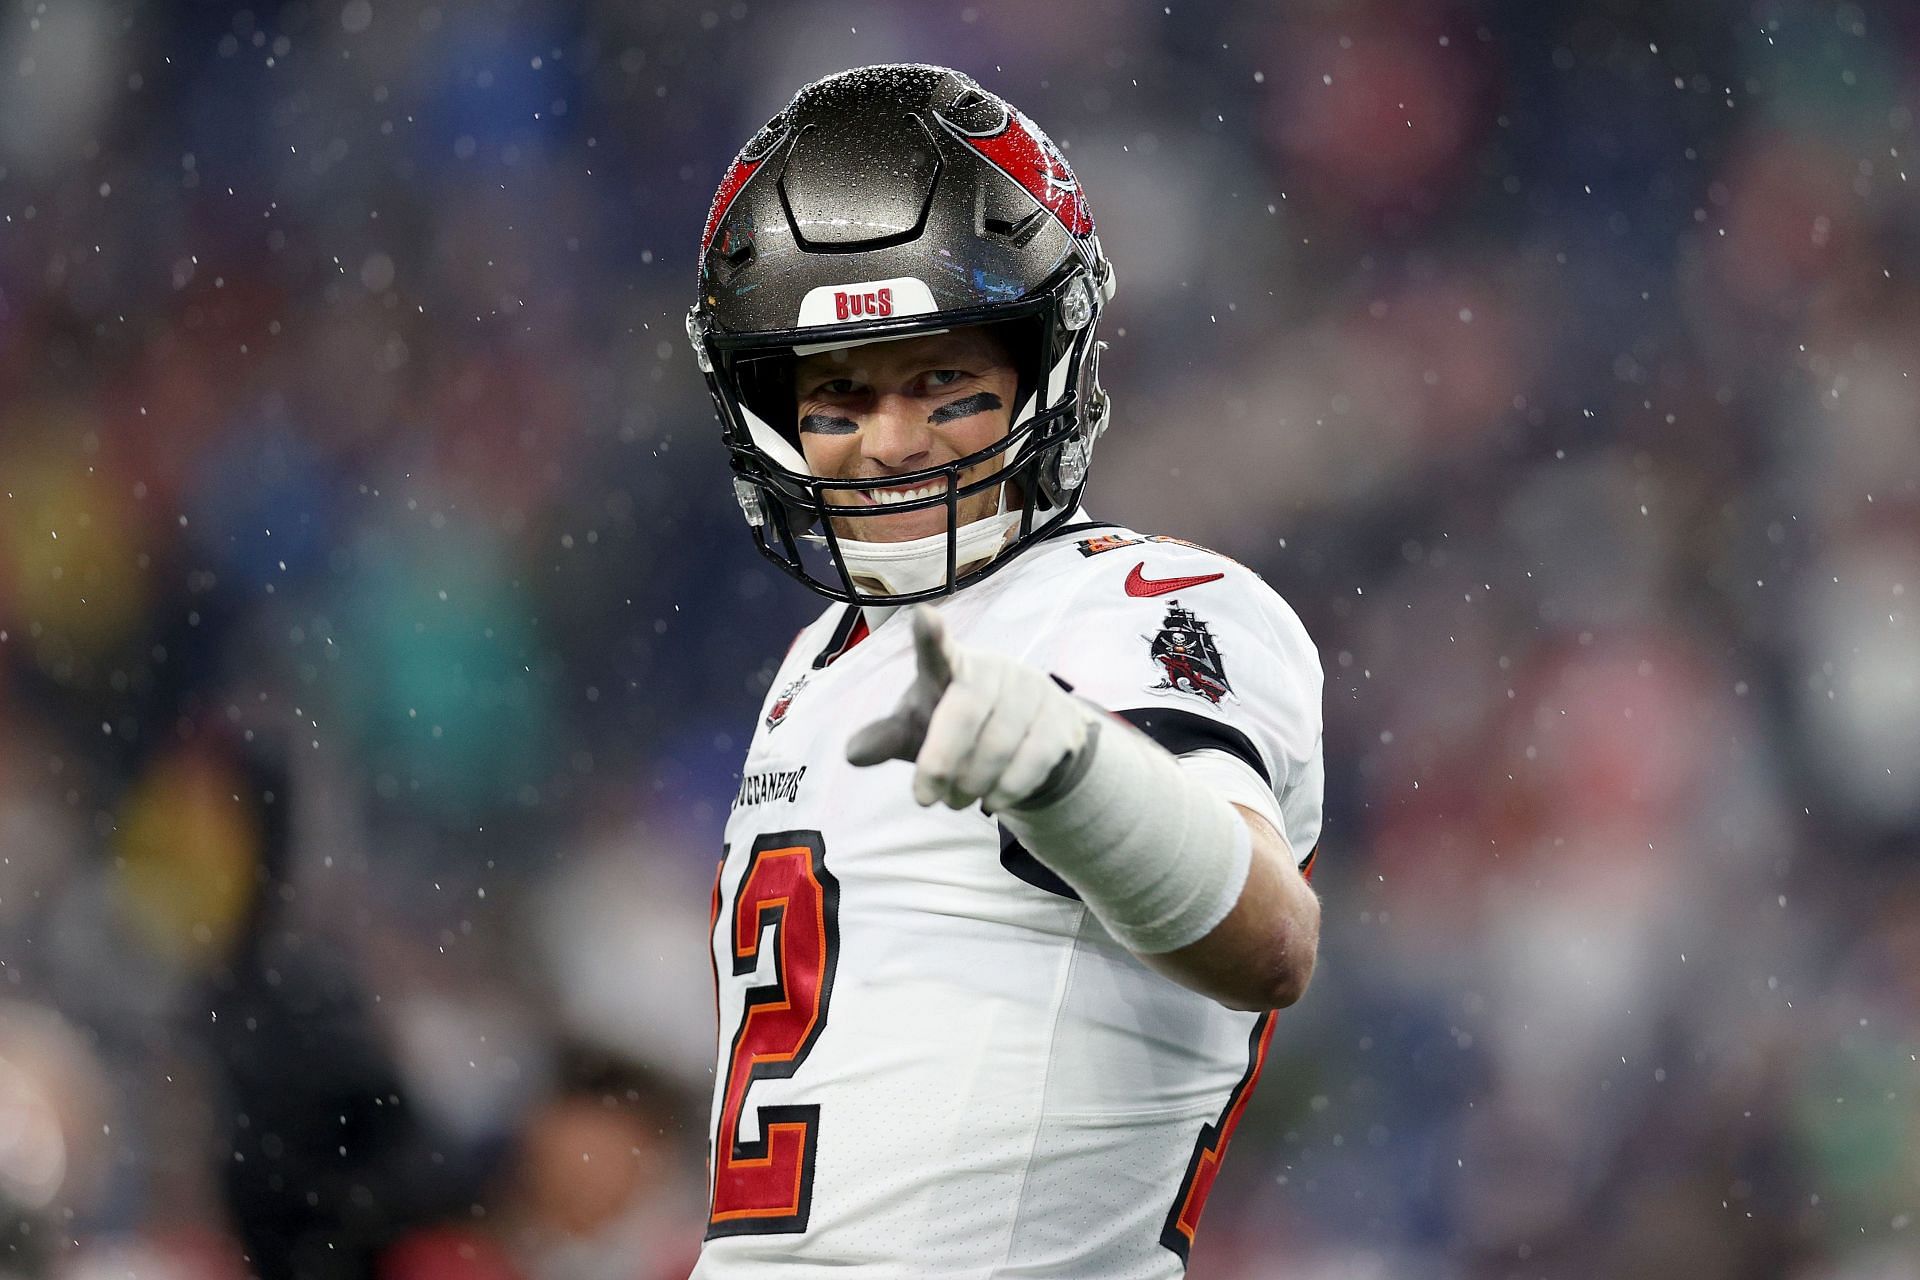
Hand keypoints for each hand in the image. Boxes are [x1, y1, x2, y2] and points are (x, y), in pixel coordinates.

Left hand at [846, 606, 1090, 811]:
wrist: (1026, 736)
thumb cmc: (955, 725)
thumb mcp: (917, 731)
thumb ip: (887, 738)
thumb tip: (851, 754)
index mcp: (949, 666)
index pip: (937, 649)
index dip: (931, 636)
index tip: (923, 617)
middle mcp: (993, 669)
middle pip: (964, 713)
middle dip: (940, 762)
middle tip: (925, 799)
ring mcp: (1032, 690)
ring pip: (998, 746)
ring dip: (971, 785)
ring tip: (957, 801)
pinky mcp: (1061, 718)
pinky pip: (1032, 762)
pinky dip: (1007, 790)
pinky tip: (992, 801)